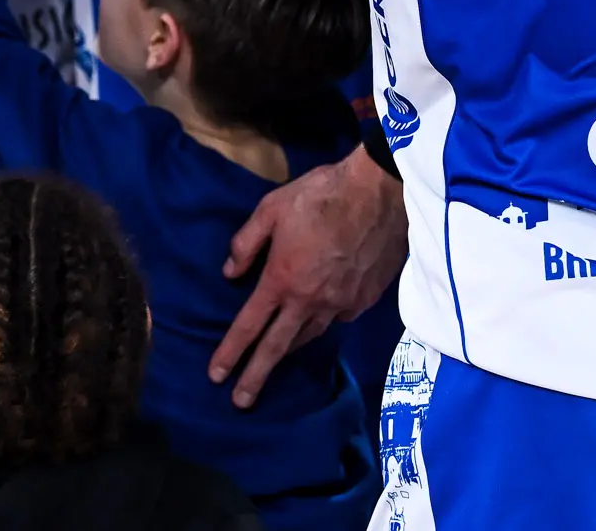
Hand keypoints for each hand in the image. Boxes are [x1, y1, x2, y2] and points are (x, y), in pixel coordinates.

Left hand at [211, 149, 406, 407]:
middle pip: (278, 347)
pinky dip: (322, 321)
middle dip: (256, 376)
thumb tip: (230, 272)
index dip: (231, 352)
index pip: (250, 326)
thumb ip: (247, 243)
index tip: (216, 375)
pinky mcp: (365, 300)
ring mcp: (341, 304)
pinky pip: (337, 318)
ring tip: (274, 360)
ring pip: (309, 336)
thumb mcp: (270, 209)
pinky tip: (318, 316)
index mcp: (282, 280)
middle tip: (240, 402)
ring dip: (289, 350)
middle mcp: (310, 302)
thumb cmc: (320, 195)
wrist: (379, 193)